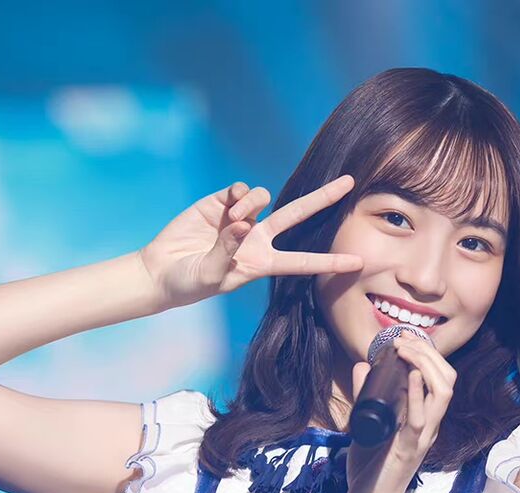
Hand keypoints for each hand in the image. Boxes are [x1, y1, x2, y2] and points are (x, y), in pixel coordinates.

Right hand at [139, 175, 364, 308]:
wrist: (160, 271)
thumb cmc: (188, 283)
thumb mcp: (211, 276)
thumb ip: (228, 251)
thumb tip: (243, 224)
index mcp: (263, 263)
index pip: (303, 262)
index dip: (331, 262)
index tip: (359, 262)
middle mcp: (258, 238)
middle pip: (299, 215)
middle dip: (324, 198)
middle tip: (350, 182)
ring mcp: (241, 218)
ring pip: (263, 197)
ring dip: (253, 203)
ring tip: (233, 217)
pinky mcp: (221, 203)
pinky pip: (240, 190)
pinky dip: (238, 196)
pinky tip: (227, 208)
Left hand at [344, 332, 456, 492]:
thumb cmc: (370, 468)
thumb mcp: (367, 422)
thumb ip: (365, 395)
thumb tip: (364, 365)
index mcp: (424, 418)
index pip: (440, 378)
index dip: (428, 353)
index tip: (405, 338)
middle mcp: (430, 425)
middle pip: (446, 380)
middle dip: (429, 353)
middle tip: (404, 339)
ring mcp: (422, 437)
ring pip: (442, 394)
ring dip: (426, 366)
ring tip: (405, 351)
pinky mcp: (409, 449)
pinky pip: (420, 419)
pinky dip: (416, 394)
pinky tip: (409, 376)